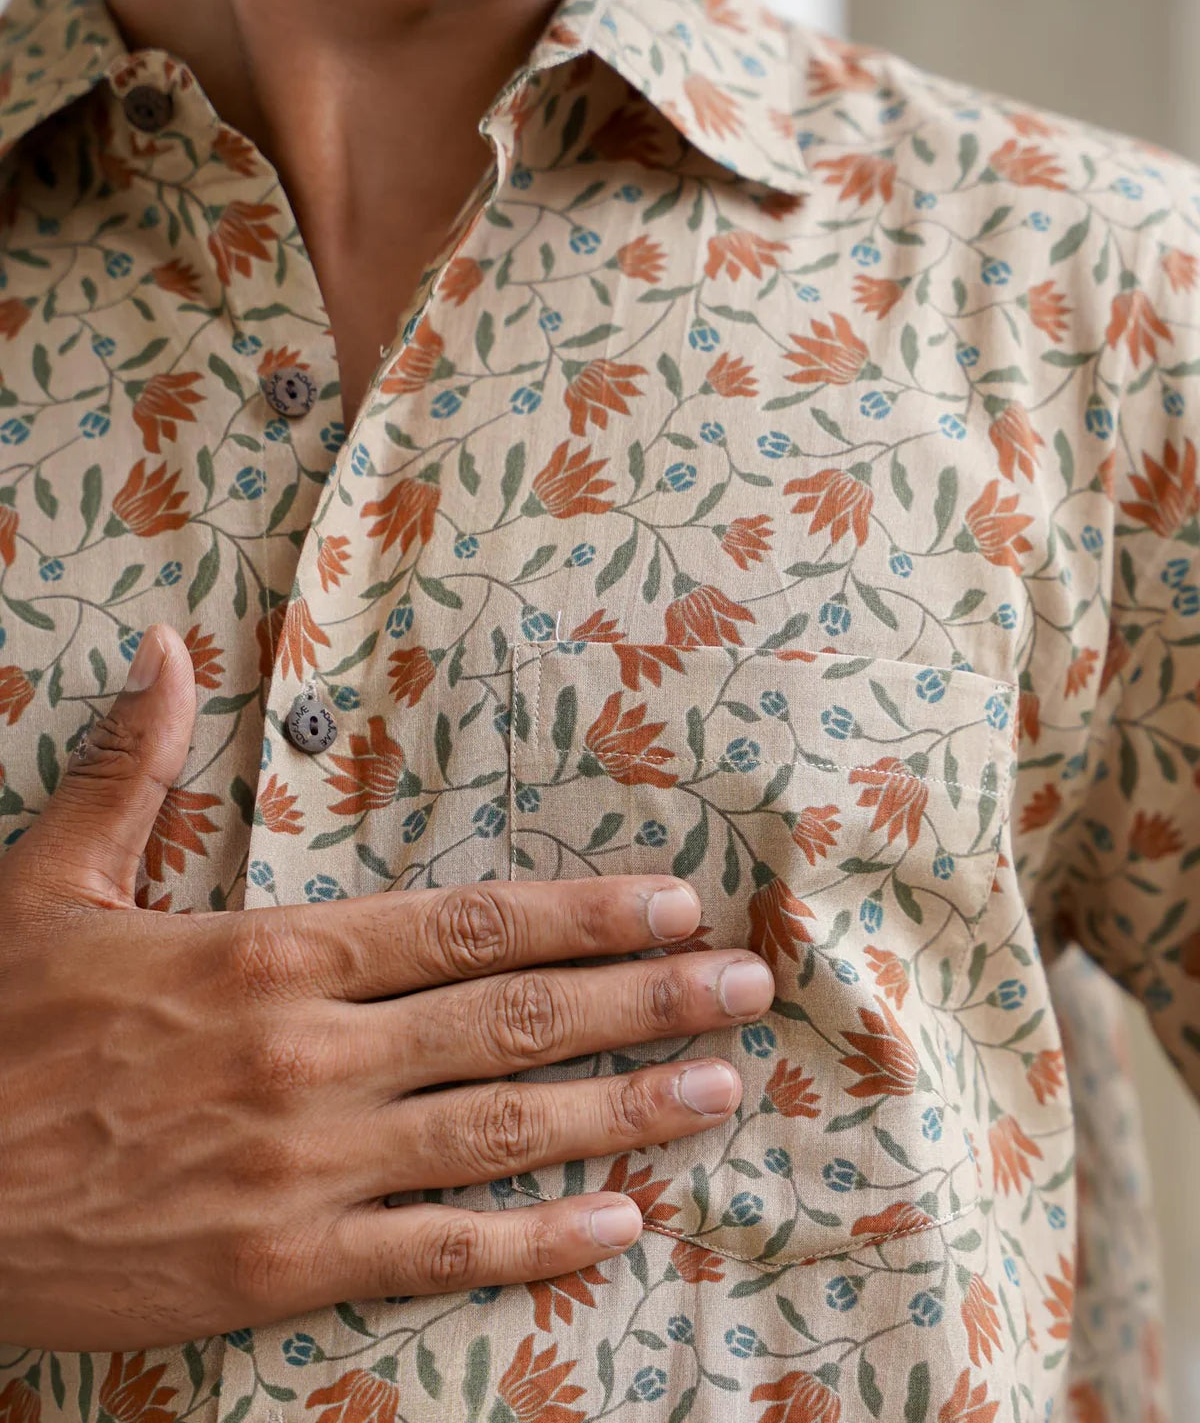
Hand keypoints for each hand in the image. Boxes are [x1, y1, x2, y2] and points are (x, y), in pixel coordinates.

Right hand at [0, 625, 773, 1351]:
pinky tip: (622, 1225)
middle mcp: (309, 1056)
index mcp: (266, 956)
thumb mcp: (45, 886)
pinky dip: (538, 1242)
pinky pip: (436, 1254)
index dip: (582, 913)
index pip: (463, 922)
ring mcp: (306, 1167)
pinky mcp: (280, 1266)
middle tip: (747, 988)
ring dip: (624, 1108)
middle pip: (513, 1016)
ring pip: (502, 1131)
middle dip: (644, 998)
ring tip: (718, 1090)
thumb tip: (169, 651)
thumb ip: (130, 772)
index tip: (673, 905)